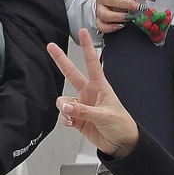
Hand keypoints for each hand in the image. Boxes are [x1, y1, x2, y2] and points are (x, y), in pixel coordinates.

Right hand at [48, 30, 138, 157]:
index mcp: (100, 87)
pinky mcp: (77, 117)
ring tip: (74, 116)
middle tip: (50, 46)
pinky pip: (63, 115)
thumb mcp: (105, 116)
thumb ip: (84, 111)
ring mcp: (82, 105)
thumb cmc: (121, 125)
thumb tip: (66, 106)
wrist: (121, 143)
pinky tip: (74, 123)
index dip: (87, 48)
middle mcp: (89, 93)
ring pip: (63, 101)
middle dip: (60, 60)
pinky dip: (66, 119)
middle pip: (71, 73)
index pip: (92, 63)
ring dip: (65, 108)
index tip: (84, 32)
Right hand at [94, 0, 138, 33]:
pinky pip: (101, 26)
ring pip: (105, 14)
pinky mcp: (98, 19)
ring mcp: (99, 9)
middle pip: (111, 0)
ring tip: (131, 17)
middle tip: (139, 7)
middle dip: (127, 4)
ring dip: (119, 17)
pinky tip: (121, 26)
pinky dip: (110, 27)